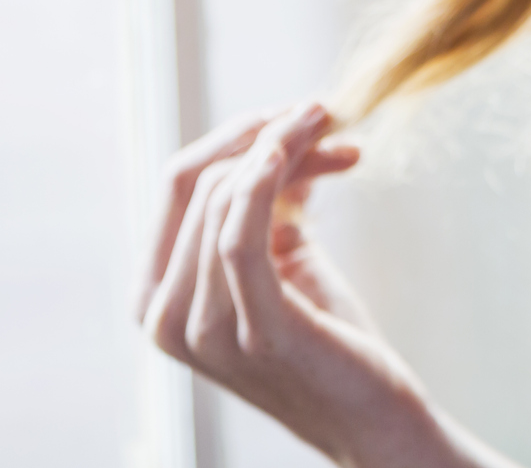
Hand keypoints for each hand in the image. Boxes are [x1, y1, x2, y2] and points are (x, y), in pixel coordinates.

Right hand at [136, 104, 504, 467]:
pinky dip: (264, 180)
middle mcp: (163, 316)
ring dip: (284, 147)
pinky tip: (298, 150)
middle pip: (202, 182)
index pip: (177, 184)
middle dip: (264, 134)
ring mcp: (204, 330)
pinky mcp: (257, 330)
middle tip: (324, 113)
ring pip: (225, 196)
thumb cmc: (328, 338)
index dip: (234, 134)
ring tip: (336, 133)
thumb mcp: (281, 260)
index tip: (292, 113)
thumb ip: (260, 207)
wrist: (373, 415)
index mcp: (157, 296)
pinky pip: (240, 235)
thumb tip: (271, 138)